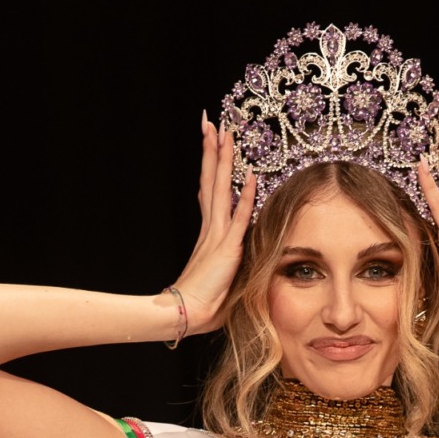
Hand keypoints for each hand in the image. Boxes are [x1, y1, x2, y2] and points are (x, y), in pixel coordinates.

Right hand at [159, 115, 255, 334]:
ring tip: (223, 132)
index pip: (209, 191)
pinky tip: (250, 175)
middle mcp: (211, 228)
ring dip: (223, 160)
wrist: (188, 314)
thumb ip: (231, 263)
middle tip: (211, 122)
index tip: (211, 143)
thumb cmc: (204, 303)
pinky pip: (240, 217)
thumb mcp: (221, 277)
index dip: (210, 166)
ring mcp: (218, 235)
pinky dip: (245, 196)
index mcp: (209, 234)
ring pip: (221, 188)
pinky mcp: (228, 248)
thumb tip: (240, 258)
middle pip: (211, 180)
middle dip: (212, 150)